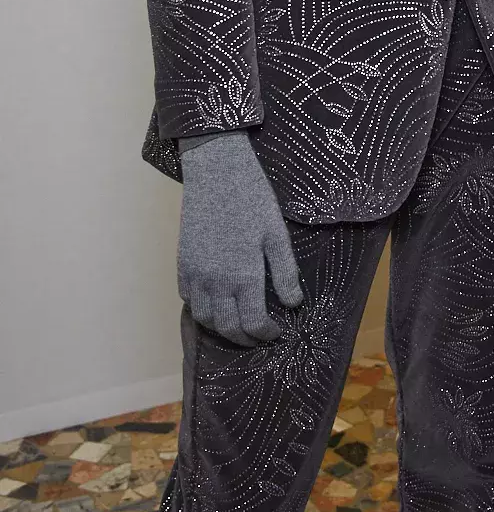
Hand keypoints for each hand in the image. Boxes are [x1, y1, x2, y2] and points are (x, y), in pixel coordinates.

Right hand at [177, 130, 303, 345]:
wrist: (216, 172)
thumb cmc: (252, 199)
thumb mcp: (277, 234)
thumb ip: (284, 272)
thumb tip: (293, 303)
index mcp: (243, 276)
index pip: (253, 323)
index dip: (266, 333)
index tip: (277, 331)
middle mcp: (215, 282)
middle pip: (227, 328)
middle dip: (245, 338)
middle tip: (259, 336)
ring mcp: (195, 274)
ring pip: (204, 318)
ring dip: (221, 327)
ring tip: (238, 323)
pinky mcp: (182, 264)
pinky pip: (188, 299)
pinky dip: (201, 309)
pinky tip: (216, 303)